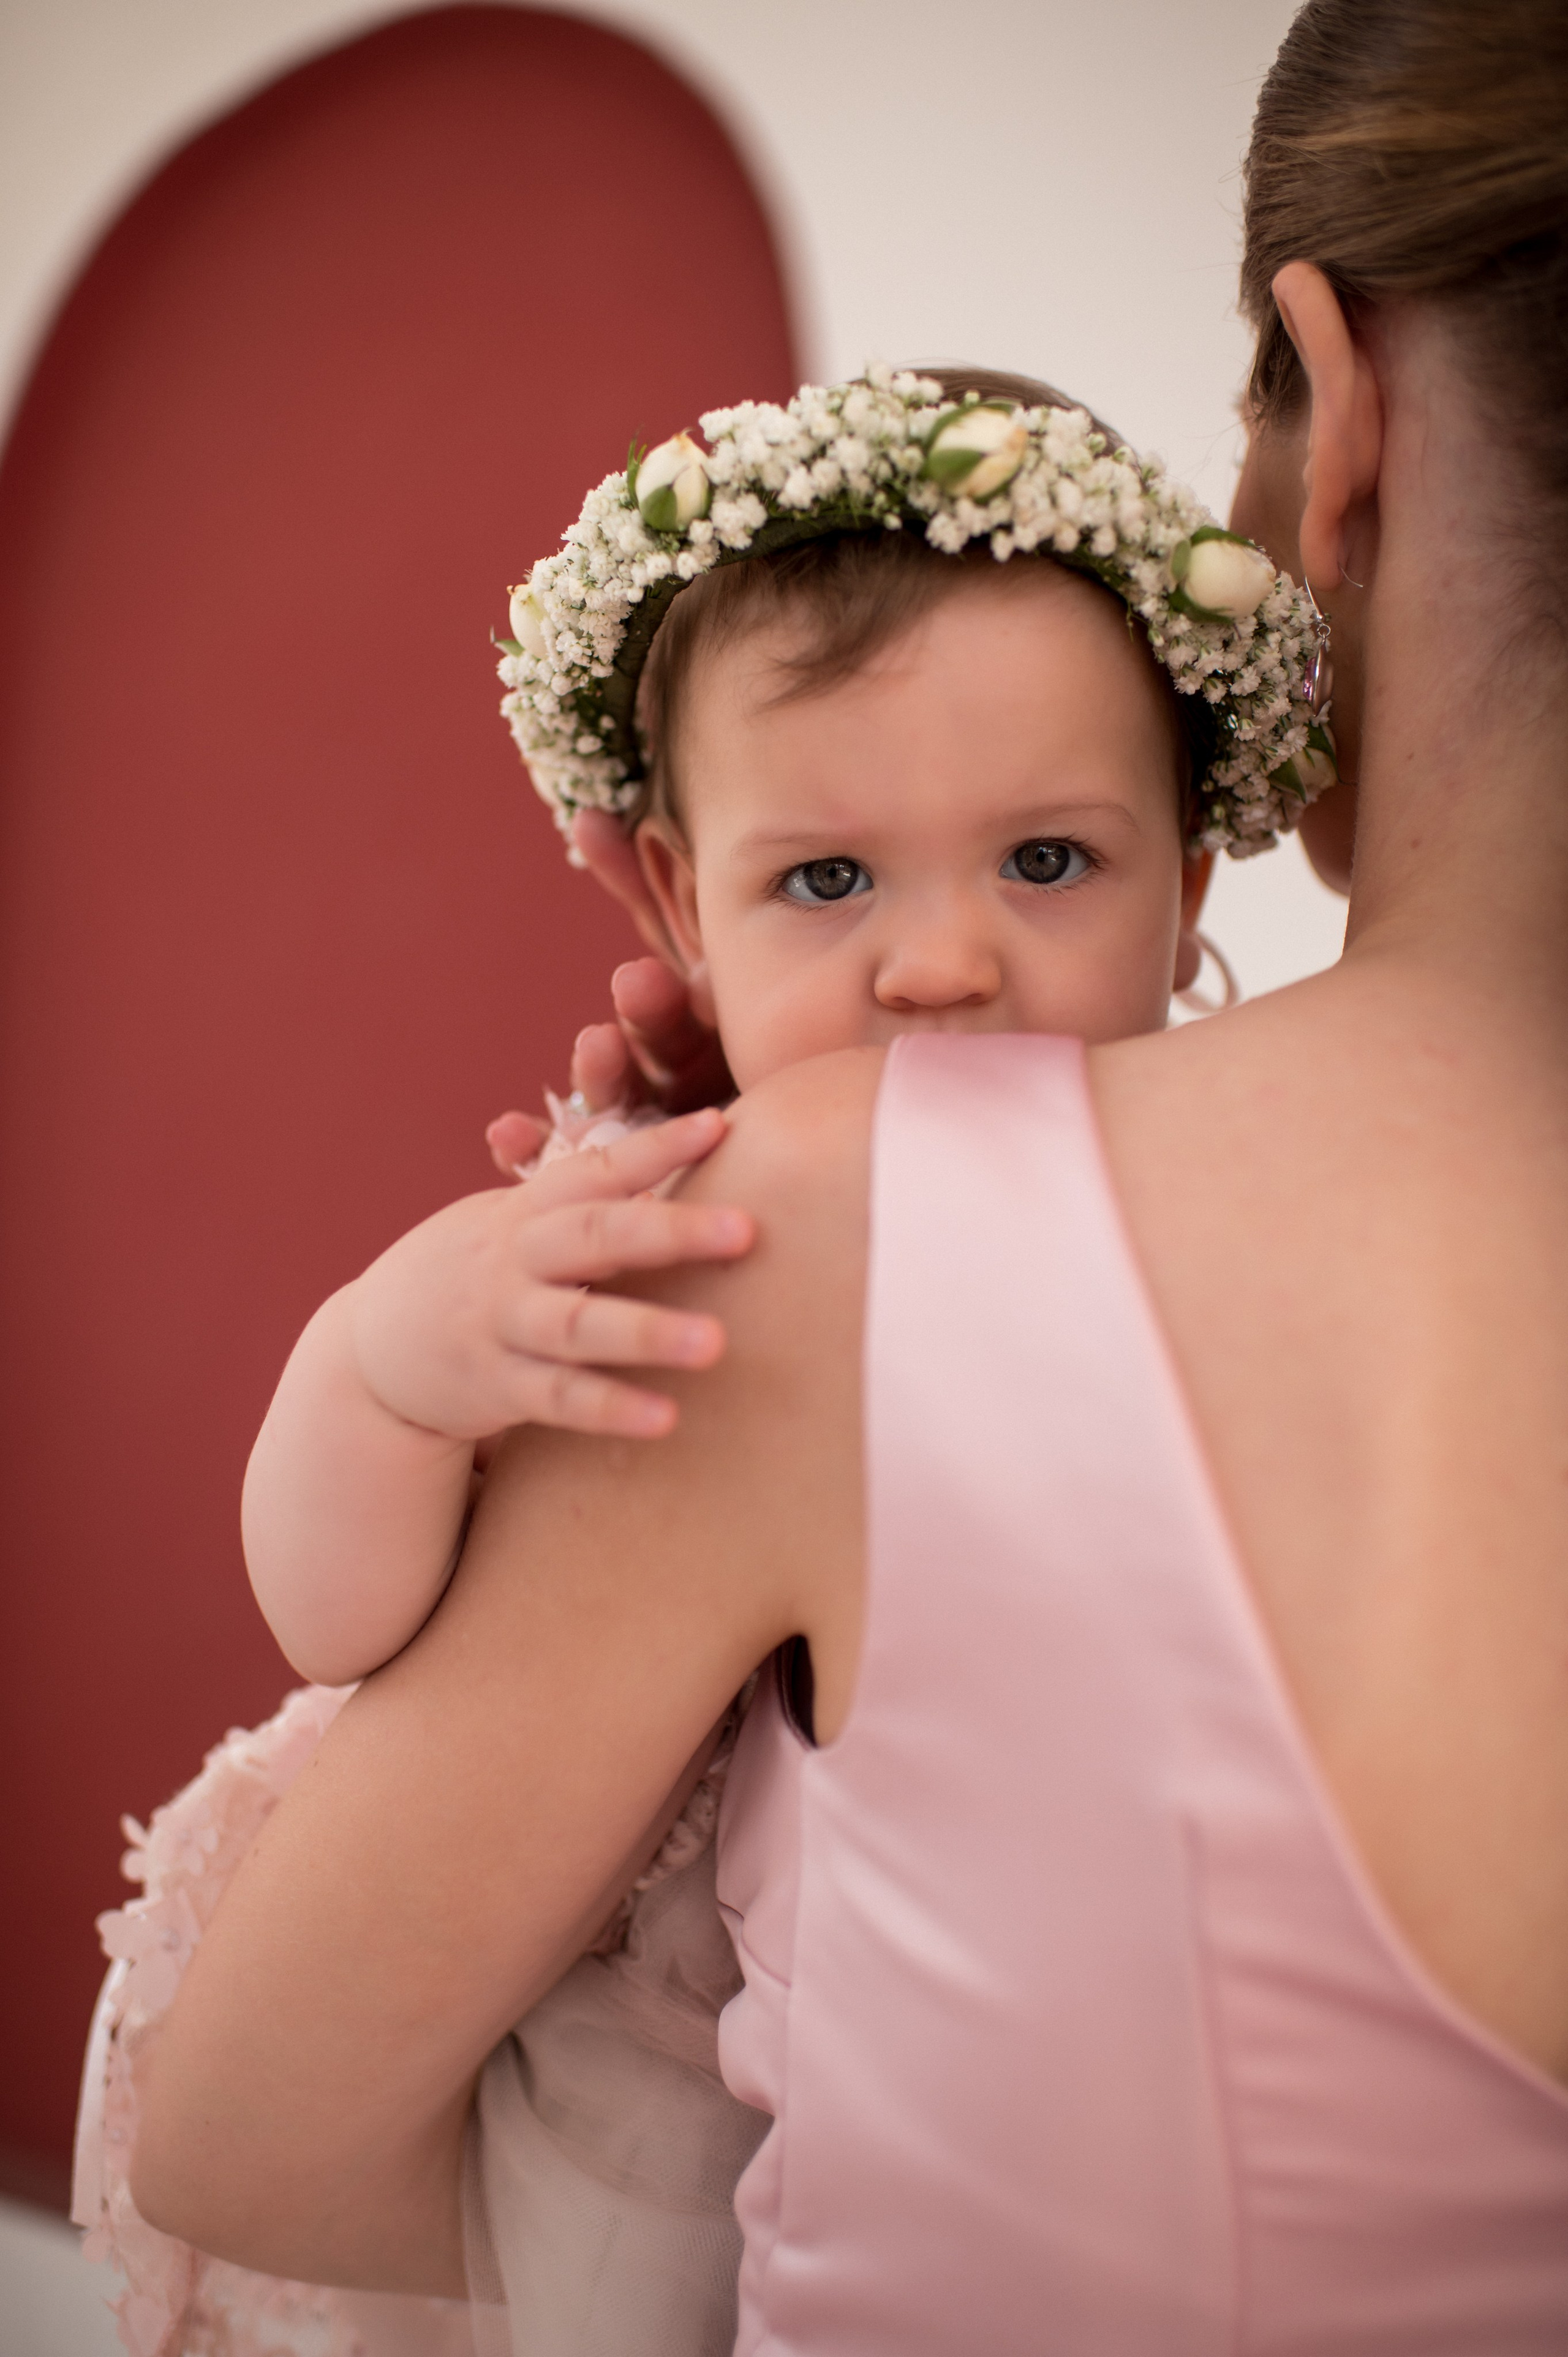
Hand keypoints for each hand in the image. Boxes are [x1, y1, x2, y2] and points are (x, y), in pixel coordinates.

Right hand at [350, 1109, 752, 1442]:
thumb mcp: (515, 1221)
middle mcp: (514, 1259)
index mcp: (529, 1209)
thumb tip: (688, 1153)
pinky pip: (559, 1399)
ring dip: (647, 1332)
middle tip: (746, 1230)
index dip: (658, 1146)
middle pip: (595, 1235)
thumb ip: (588, 1196)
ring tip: (715, 1343)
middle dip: (671, 1231)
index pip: (599, 1168)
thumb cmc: (477, 1270)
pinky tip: (667, 1418)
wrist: (372, 1348)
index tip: (721, 1126)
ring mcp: (501, 1323)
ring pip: (577, 1325)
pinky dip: (610, 1407)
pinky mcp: (496, 1386)